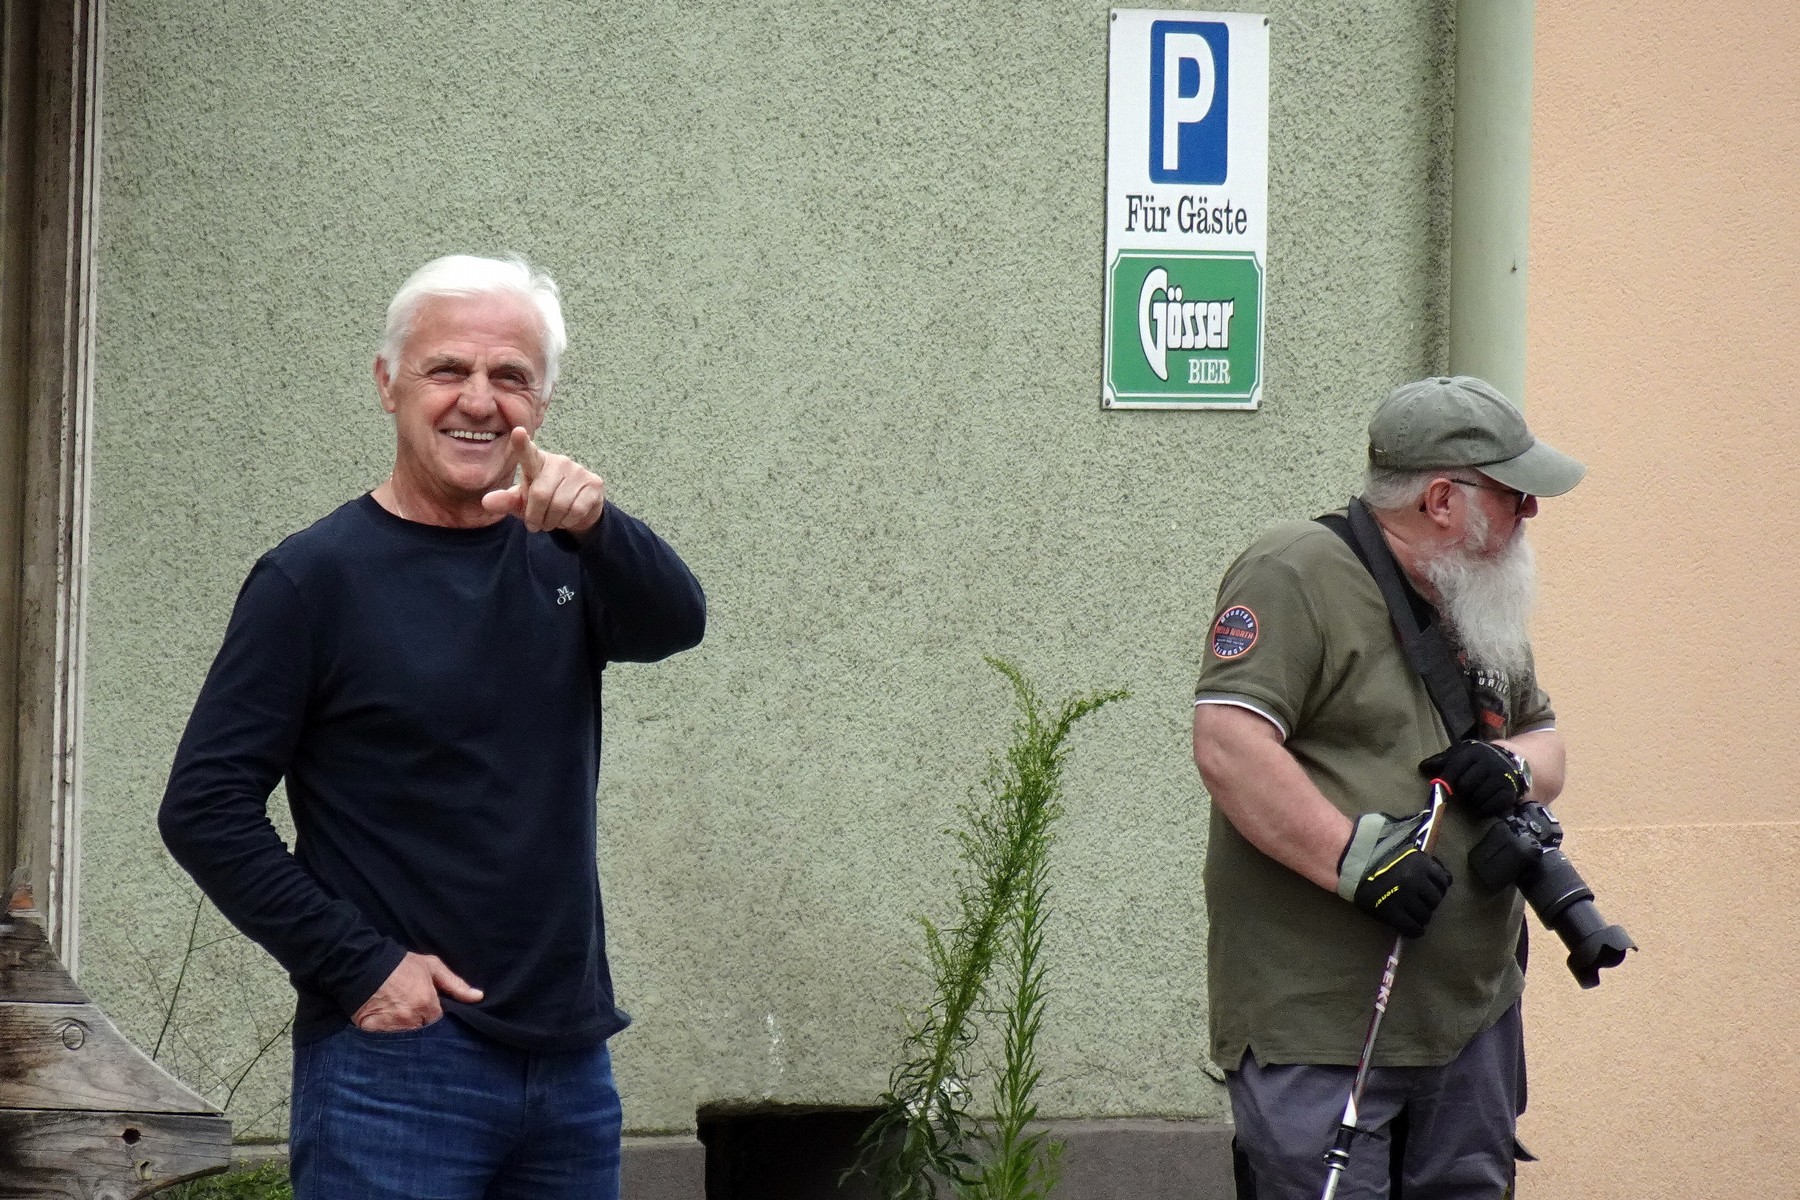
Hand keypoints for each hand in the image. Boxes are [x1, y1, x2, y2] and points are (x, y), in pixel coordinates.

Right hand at [351, 952, 482, 1031]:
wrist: (363, 964)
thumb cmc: (400, 965)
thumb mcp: (431, 967)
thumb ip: (455, 984)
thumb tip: (479, 997)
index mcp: (427, 1003)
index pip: (438, 1022)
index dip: (434, 1019)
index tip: (429, 1012)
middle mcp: (411, 1018)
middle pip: (422, 1033)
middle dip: (421, 1028)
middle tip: (414, 1018)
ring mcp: (391, 1027)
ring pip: (405, 1039)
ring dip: (405, 1034)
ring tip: (400, 1023)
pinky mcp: (373, 1031)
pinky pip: (385, 1041)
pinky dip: (386, 1036)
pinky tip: (384, 1027)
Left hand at [480, 428, 605, 534]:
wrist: (578, 510)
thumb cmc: (544, 503)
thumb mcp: (522, 503)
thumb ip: (505, 501)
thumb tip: (486, 502)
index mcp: (536, 461)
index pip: (528, 453)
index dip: (522, 444)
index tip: (517, 432)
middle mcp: (558, 461)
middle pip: (541, 494)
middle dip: (536, 516)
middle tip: (537, 524)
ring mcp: (578, 471)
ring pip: (559, 505)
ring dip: (552, 521)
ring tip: (552, 520)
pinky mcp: (594, 483)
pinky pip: (576, 510)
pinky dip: (568, 521)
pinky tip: (568, 518)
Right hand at [1337, 812, 1451, 937]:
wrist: (1348, 859)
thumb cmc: (1370, 843)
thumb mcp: (1398, 834)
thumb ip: (1415, 838)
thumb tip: (1428, 822)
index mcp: (1421, 862)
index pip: (1444, 880)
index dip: (1439, 885)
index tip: (1431, 887)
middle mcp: (1417, 881)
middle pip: (1436, 899)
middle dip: (1429, 901)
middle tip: (1420, 901)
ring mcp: (1405, 899)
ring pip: (1425, 915)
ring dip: (1421, 915)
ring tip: (1413, 913)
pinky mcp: (1391, 913)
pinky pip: (1412, 928)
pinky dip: (1414, 929)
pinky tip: (1411, 927)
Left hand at [1419, 740, 1529, 818]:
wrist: (1511, 760)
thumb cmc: (1478, 760)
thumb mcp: (1461, 754)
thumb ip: (1442, 760)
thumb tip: (1422, 767)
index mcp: (1474, 751)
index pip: (1454, 768)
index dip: (1446, 781)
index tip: (1442, 788)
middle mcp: (1490, 763)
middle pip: (1464, 786)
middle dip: (1460, 791)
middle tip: (1463, 790)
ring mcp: (1502, 777)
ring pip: (1476, 798)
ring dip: (1471, 801)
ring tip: (1473, 795)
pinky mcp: (1509, 792)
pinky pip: (1489, 807)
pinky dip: (1482, 810)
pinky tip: (1482, 804)